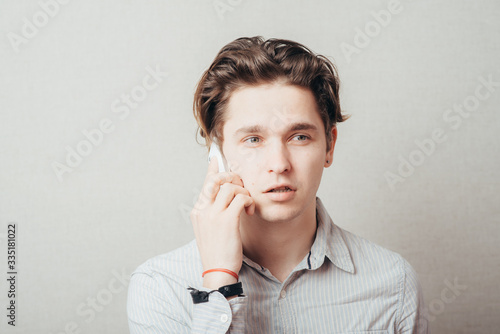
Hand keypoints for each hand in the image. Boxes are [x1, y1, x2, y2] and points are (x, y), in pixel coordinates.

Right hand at [190, 157, 254, 288]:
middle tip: (242, 187)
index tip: (216, 159)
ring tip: (248, 206)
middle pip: (216, 180)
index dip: (212, 170)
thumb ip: (213, 212)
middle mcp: (202, 210)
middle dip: (232, 177)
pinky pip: (241, 198)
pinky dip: (249, 201)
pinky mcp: (227, 220)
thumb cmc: (218, 252)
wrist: (218, 271)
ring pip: (230, 187)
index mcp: (197, 212)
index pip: (205, 184)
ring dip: (244, 193)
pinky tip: (250, 211)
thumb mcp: (210, 230)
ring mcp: (213, 215)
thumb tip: (223, 197)